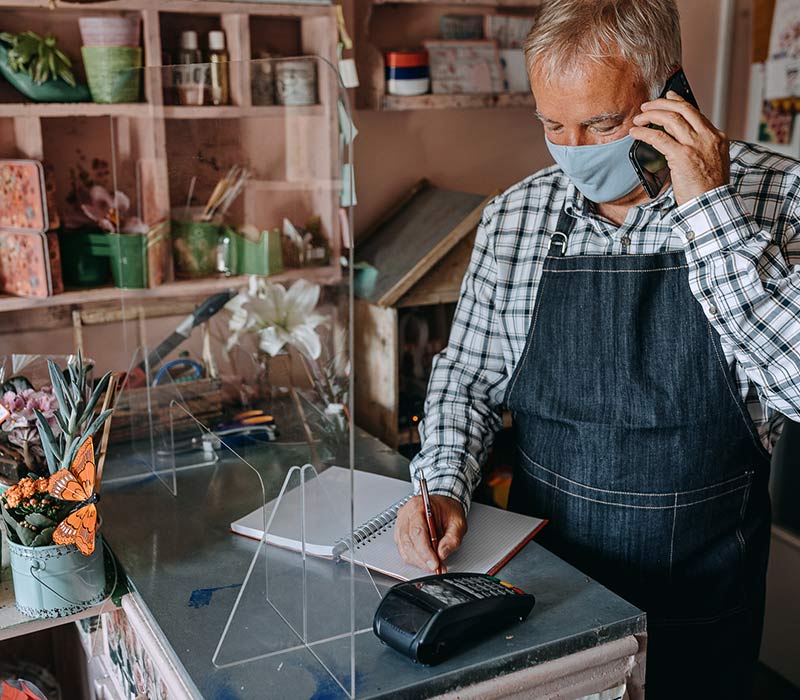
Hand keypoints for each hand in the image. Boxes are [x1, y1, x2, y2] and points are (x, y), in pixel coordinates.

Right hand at [394, 494, 466, 572]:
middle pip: (408, 542)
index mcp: (418, 506)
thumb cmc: (448, 510)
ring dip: (418, 561)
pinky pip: (403, 551)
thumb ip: (452, 538)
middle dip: (422, 559)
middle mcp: (406, 514)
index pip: (417, 532)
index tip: (435, 563)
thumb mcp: (457, 522)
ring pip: (404, 549)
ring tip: (433, 565)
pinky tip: (426, 560)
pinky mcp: (400, 534)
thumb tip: (442, 553)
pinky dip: (415, 559)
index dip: (425, 551)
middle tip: (436, 567)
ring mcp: (401, 524)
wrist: (444, 506)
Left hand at [630, 90, 729, 205]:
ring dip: (651, 116)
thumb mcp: (712, 162)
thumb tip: (680, 142)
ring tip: (638, 119)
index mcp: (717, 137)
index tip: (669, 97)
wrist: (713, 204)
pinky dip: (644, 133)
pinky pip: (659, 138)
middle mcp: (708, 137)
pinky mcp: (682, 156)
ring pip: (671, 119)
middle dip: (662, 104)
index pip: (696, 113)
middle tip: (647, 106)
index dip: (679, 102)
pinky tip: (635, 133)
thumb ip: (700, 149)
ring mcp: (695, 145)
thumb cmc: (708, 189)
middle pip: (683, 110)